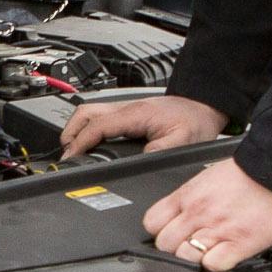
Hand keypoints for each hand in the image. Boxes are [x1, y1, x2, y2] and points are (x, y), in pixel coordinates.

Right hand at [57, 92, 227, 162]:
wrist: (204, 107)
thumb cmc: (195, 121)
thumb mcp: (182, 142)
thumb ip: (157, 152)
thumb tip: (135, 164)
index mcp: (135, 114)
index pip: (97, 125)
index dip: (80, 142)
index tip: (71, 157)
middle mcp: (127, 107)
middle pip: (85, 112)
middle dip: (71, 133)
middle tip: (67, 154)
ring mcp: (126, 108)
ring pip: (90, 112)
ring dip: (77, 129)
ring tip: (74, 149)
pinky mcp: (129, 113)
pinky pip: (101, 116)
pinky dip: (89, 128)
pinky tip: (90, 141)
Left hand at [142, 157, 271, 271]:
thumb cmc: (247, 174)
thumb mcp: (207, 179)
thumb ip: (190, 199)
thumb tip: (179, 215)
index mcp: (188, 195)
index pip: (152, 222)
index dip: (160, 230)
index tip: (170, 232)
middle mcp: (197, 213)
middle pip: (164, 244)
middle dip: (175, 246)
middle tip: (191, 243)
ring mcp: (216, 230)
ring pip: (184, 256)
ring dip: (194, 257)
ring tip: (209, 250)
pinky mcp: (238, 244)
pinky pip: (212, 264)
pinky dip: (216, 264)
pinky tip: (224, 255)